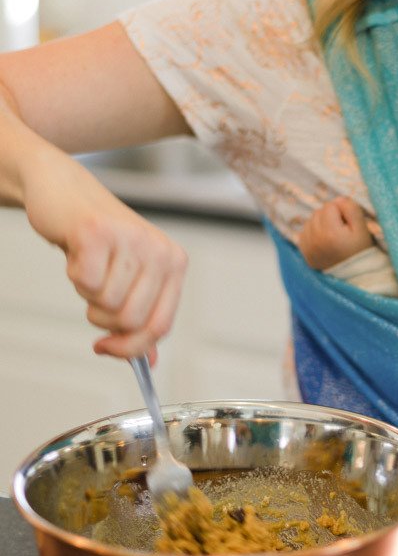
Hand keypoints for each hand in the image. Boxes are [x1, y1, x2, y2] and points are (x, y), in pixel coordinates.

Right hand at [23, 146, 187, 358]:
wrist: (65, 192)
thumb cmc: (99, 240)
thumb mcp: (129, 279)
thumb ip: (142, 319)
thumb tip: (150, 363)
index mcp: (174, 264)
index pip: (160, 326)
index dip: (131, 348)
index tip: (106, 348)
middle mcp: (160, 250)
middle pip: (130, 321)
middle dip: (102, 317)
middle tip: (95, 289)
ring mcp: (131, 239)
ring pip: (105, 304)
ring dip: (86, 293)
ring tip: (89, 264)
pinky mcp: (98, 232)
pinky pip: (84, 283)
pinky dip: (73, 275)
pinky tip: (78, 253)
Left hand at [298, 197, 373, 270]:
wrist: (354, 275)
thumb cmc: (360, 250)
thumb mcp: (363, 229)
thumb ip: (351, 209)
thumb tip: (338, 199)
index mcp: (330, 233)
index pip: (330, 205)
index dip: (342, 212)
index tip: (348, 225)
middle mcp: (315, 239)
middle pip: (319, 212)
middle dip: (330, 216)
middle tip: (342, 231)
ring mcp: (307, 246)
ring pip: (311, 220)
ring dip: (321, 223)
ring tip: (333, 236)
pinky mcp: (304, 251)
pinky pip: (305, 231)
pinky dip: (314, 232)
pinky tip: (324, 240)